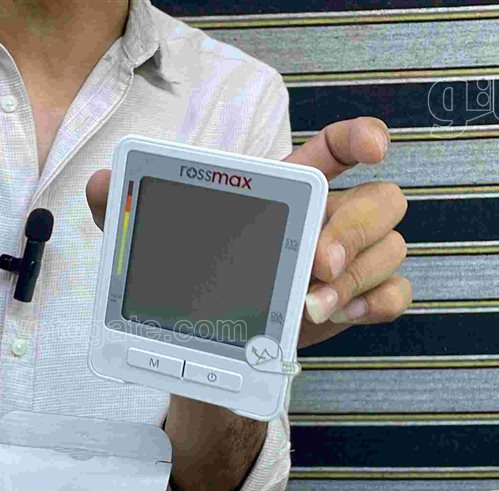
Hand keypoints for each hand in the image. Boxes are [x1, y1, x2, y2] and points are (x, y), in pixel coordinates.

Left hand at [84, 117, 410, 351]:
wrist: (213, 344)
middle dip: (355, 228)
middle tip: (316, 261)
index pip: (338, 148)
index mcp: (290, 190)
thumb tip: (101, 184)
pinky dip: (376, 302)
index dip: (361, 138)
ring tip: (311, 303)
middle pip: (381, 200)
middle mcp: (329, 220)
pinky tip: (338, 314)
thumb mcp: (157, 243)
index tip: (374, 145)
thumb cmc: (196, 279)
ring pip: (392, 247)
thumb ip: (128, 212)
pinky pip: (397, 293)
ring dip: (358, 274)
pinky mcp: (357, 303)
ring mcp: (350, 263)